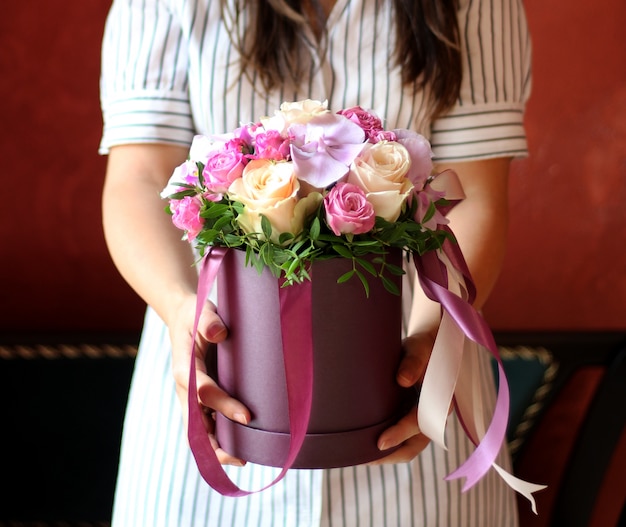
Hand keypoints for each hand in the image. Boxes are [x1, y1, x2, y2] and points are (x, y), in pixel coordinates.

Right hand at [169, 293, 250, 465]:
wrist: (184, 317)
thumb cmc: (196, 314)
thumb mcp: (201, 310)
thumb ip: (208, 320)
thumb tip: (219, 333)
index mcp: (184, 368)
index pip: (202, 392)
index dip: (223, 405)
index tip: (247, 416)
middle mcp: (184, 387)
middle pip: (194, 423)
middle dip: (214, 443)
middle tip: (242, 457)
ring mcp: (190, 396)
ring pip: (197, 429)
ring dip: (215, 447)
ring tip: (242, 459)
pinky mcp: (197, 398)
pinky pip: (204, 424)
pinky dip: (216, 438)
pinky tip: (237, 448)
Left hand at [370, 332, 434, 463]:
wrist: (430, 343)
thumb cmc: (424, 345)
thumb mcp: (420, 348)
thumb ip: (413, 362)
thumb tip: (402, 380)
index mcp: (440, 400)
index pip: (418, 423)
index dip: (399, 434)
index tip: (379, 443)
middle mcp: (434, 415)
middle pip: (415, 445)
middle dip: (391, 454)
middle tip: (364, 457)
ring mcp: (424, 419)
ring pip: (409, 446)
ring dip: (388, 454)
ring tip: (361, 455)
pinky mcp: (414, 416)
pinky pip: (404, 439)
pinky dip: (389, 444)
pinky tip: (367, 444)